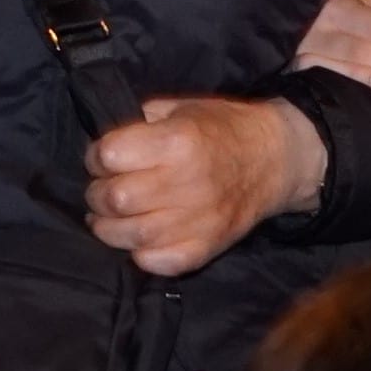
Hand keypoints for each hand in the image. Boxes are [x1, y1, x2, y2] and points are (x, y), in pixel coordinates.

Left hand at [87, 96, 327, 279]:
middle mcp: (187, 182)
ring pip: (130, 235)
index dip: (97, 156)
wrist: (274, 159)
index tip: (101, 158)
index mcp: (178, 141)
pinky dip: (140, 254)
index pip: (110, 155)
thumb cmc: (222, 129)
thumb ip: (139, 122)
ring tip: (109, 217)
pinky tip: (138, 239)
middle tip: (103, 189)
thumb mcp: (180, 108)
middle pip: (116, 198)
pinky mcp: (206, 248)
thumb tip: (103, 146)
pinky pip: (158, 263)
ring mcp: (198, 221)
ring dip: (108, 227)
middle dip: (98, 193)